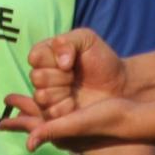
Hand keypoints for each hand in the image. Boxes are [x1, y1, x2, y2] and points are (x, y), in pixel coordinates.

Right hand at [0, 28, 126, 132]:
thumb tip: (60, 62)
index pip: (35, 57)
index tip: (70, 61)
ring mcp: (48, 97)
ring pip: (41, 96)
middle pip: (36, 78)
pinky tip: (75, 104)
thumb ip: (67, 42)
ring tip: (75, 90)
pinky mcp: (55, 115)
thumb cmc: (102, 59)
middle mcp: (43, 76)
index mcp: (46, 55)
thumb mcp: (86, 39)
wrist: (120, 85)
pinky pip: (49, 114)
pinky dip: (64, 108)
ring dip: (61, 93)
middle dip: (59, 77)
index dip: (51, 60)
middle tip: (74, 76)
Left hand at [5, 95, 154, 153]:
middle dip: (22, 111)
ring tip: (22, 101)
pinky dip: (51, 101)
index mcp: (60, 132)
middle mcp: (64, 129)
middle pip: (37, 118)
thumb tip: (28, 144)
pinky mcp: (83, 114)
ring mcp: (74, 123)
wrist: (133, 119)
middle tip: (6, 103)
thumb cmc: (105, 120)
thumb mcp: (76, 124)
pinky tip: (50, 97)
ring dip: (34, 106)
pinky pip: (61, 106)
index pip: (32, 126)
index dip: (16, 120)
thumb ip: (51, 131)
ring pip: (48, 112)